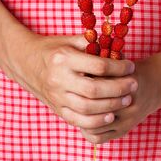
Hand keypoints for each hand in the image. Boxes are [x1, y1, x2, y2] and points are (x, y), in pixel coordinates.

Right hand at [1, 30, 136, 129]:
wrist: (26, 63)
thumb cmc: (53, 49)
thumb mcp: (70, 40)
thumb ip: (92, 42)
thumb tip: (116, 46)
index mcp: (64, 58)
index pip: (98, 65)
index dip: (119, 67)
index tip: (131, 66)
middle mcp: (59, 79)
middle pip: (94, 89)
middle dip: (118, 89)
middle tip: (133, 84)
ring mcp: (56, 96)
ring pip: (87, 108)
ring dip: (111, 106)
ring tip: (126, 99)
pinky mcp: (57, 109)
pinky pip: (78, 121)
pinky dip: (96, 121)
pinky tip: (110, 115)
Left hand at [80, 48, 160, 144]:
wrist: (155, 86)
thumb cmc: (132, 69)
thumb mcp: (119, 59)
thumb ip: (101, 57)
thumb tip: (77, 59)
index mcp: (130, 81)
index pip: (99, 85)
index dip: (84, 81)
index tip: (75, 75)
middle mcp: (130, 103)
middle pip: (96, 105)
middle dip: (80, 98)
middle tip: (69, 91)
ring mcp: (127, 120)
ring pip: (94, 124)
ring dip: (81, 116)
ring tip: (73, 105)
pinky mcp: (123, 131)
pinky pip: (98, 137)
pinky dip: (87, 129)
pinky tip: (82, 118)